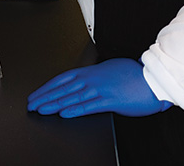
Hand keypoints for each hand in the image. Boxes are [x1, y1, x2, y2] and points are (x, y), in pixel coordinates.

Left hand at [26, 59, 171, 117]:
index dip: (48, 87)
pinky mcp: (110, 100)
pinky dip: (74, 109)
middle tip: (31, 104)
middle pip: (63, 87)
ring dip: (54, 103)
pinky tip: (64, 113)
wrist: (153, 79)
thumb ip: (95, 76)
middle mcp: (93, 79)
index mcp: (92, 71)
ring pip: (72, 96)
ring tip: (41, 109)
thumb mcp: (110, 70)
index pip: (64, 78)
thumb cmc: (134, 76)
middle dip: (45, 96)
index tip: (37, 94)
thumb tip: (84, 81)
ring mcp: (101, 89)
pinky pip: (89, 105)